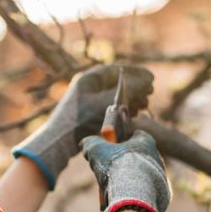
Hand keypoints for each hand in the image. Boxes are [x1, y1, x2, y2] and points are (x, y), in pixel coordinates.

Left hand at [11, 64, 153, 189]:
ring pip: (116, 95)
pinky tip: (133, 114)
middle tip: (151, 92)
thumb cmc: (81, 120)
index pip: (117, 70)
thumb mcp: (107, 103)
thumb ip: (128, 90)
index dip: (136, 73)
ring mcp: (90, 100)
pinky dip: (124, 108)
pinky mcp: (91, 114)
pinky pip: (111, 106)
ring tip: (144, 105)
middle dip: (136, 87)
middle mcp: (89, 86)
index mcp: (89, 78)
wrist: (59, 141)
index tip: (152, 78)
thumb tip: (147, 81)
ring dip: (132, 98)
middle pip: (118, 82)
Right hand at [80, 130, 170, 211]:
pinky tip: (124, 199)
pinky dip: (137, 195)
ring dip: (129, 181)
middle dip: (124, 164)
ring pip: (142, 176)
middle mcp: (157, 156)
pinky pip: (148, 192)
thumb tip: (85, 142)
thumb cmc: (116, 168)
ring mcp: (162, 175)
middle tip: (109, 174)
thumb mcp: (96, 150)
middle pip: (137, 157)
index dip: (122, 140)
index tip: (110, 148)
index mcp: (145, 141)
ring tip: (114, 190)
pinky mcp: (163, 193)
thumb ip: (90, 143)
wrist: (134, 195)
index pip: (135, 135)